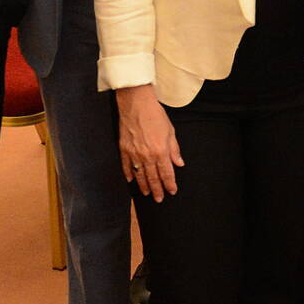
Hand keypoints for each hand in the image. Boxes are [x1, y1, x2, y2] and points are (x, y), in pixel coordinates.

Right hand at [116, 86, 183, 200]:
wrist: (136, 104)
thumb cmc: (155, 115)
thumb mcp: (170, 132)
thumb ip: (174, 150)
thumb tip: (179, 164)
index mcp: (161, 151)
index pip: (166, 173)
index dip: (170, 184)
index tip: (172, 191)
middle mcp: (147, 155)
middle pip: (153, 178)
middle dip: (157, 190)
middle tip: (159, 199)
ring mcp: (134, 153)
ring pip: (139, 175)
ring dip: (144, 186)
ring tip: (147, 194)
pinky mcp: (124, 149)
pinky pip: (126, 166)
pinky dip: (129, 174)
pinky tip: (131, 181)